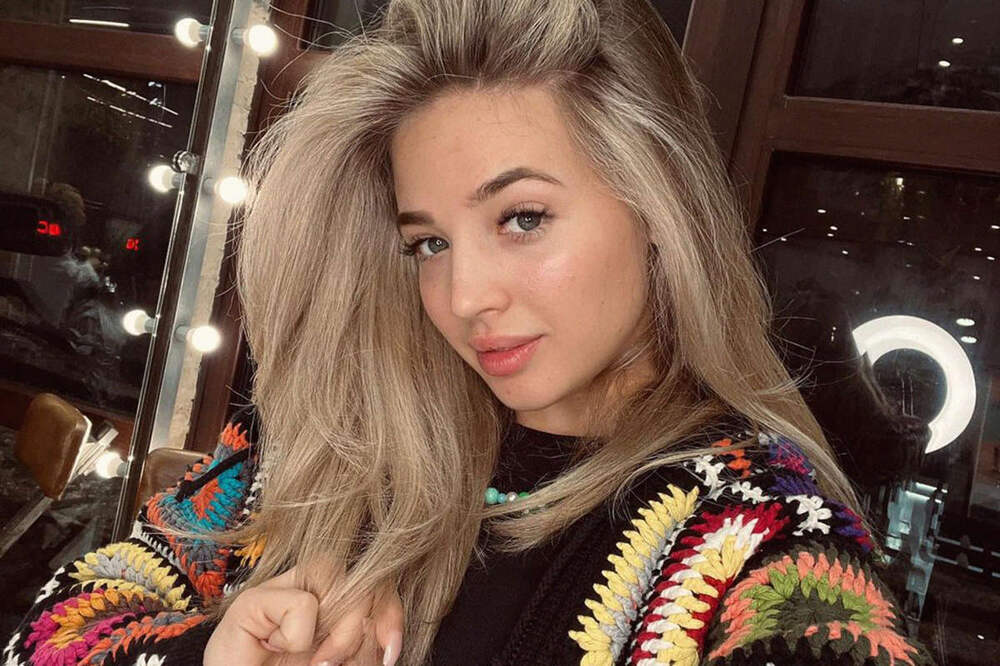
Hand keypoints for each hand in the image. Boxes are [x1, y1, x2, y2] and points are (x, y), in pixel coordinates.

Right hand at [203, 565, 403, 665]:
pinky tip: (276, 648)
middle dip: (362, 629)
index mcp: (330, 608)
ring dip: (336, 634)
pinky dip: (296, 637)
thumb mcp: (332, 664)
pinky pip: (302, 603)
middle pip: (358, 579)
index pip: (376, 589)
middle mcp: (308, 593)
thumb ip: (357, 649)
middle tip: (337, 665)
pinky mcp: (254, 600)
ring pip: (337, 579)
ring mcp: (280, 591)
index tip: (390, 654)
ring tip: (316, 663)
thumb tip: (386, 646)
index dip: (391, 614)